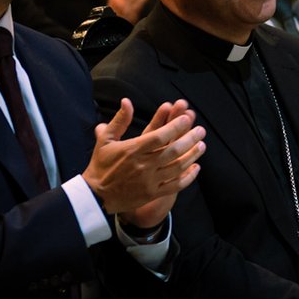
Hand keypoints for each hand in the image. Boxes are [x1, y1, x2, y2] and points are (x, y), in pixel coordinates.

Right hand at [84, 99, 206, 221]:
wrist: (96, 196)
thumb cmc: (101, 165)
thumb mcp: (105, 140)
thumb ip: (119, 120)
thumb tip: (127, 101)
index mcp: (132, 150)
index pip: (159, 136)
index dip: (175, 127)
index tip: (186, 119)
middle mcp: (143, 165)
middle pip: (172, 151)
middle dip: (190, 139)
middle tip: (201, 130)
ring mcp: (149, 181)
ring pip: (177, 167)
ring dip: (192, 155)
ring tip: (202, 145)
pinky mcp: (152, 194)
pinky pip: (175, 186)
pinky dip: (188, 177)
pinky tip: (196, 168)